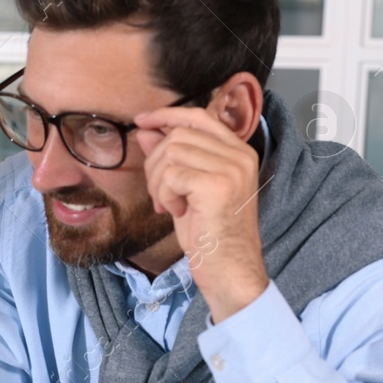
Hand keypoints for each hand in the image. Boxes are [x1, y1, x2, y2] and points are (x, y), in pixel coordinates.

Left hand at [134, 107, 267, 322]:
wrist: (228, 267)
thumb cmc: (209, 232)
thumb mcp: (185, 188)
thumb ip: (171, 156)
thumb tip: (148, 130)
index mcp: (238, 151)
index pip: (197, 116)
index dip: (166, 115)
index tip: (142, 121)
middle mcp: (240, 155)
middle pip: (177, 136)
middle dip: (155, 165)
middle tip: (161, 196)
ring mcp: (231, 168)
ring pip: (170, 154)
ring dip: (159, 183)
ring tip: (171, 205)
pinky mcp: (217, 184)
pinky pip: (171, 175)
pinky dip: (164, 195)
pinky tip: (178, 212)